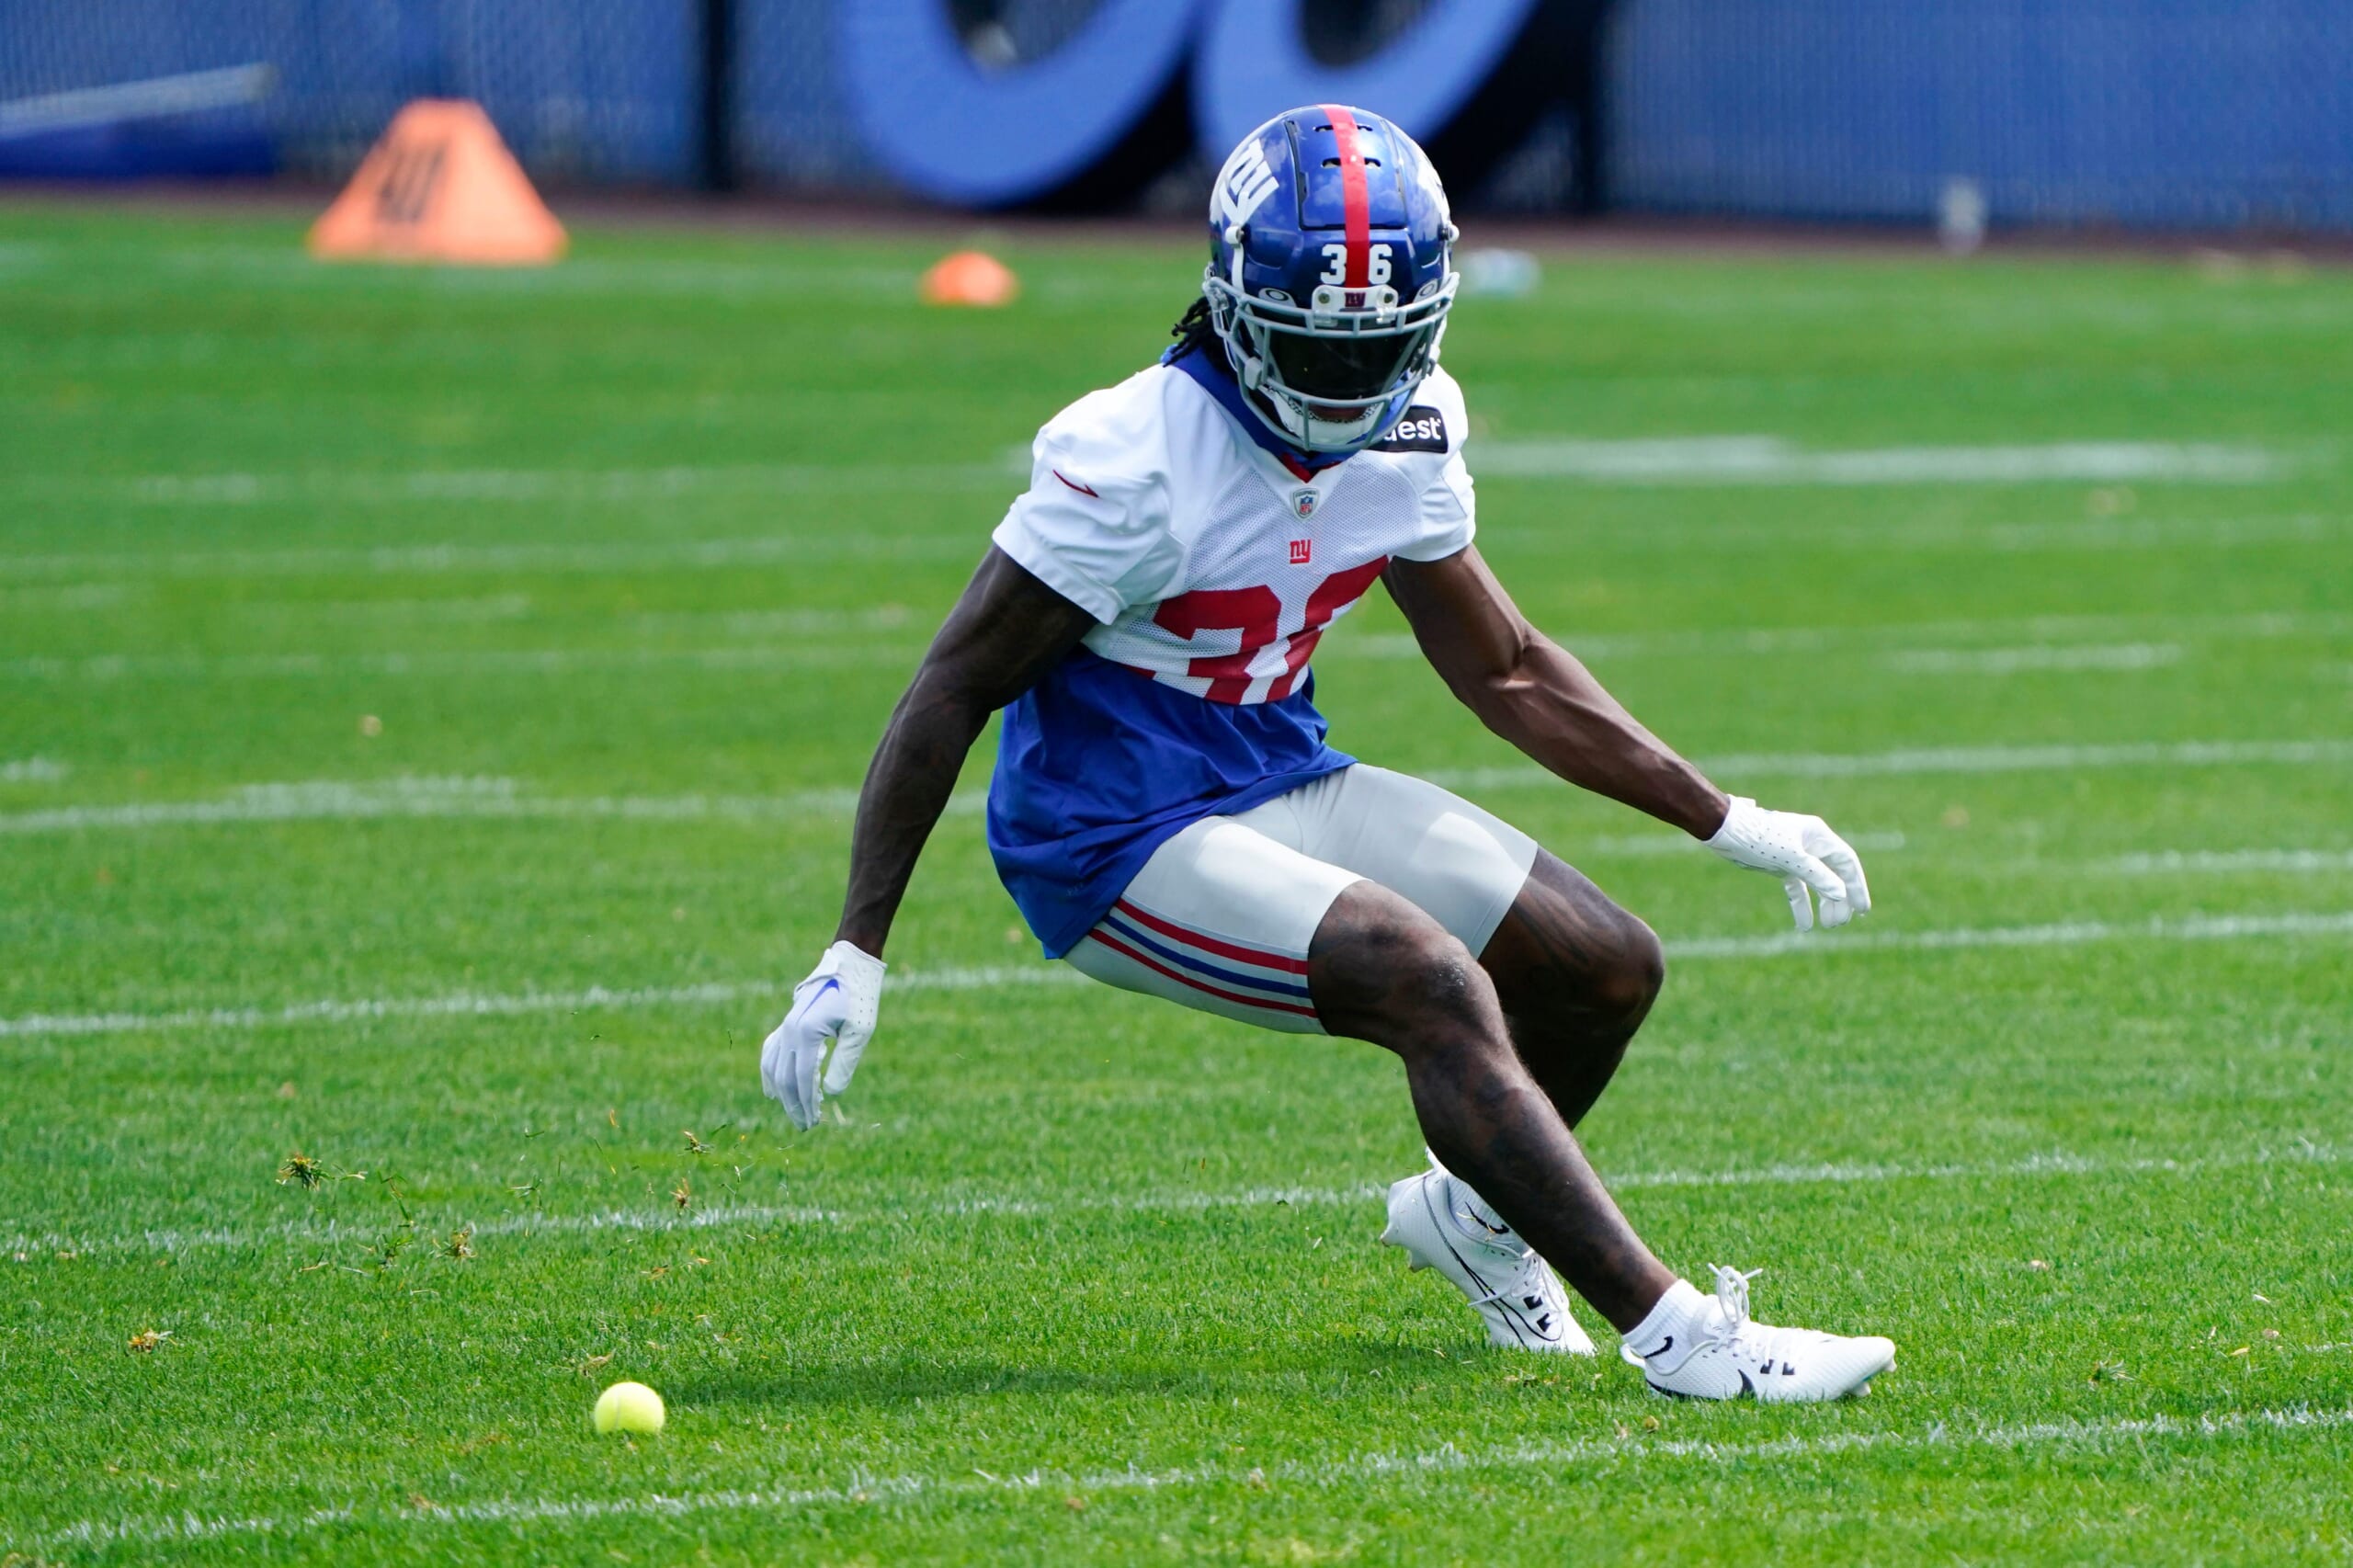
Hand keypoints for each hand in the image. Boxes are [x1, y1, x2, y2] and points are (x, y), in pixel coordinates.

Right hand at [760, 941, 886, 1129]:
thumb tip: (831, 1095)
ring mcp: (785, 1025)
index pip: (803, 1078)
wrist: (849, 963)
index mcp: (806, 1032)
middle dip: (794, 1104)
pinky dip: (770, 1072)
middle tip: (806, 1126)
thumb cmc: (860, 996)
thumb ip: (845, 1063)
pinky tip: (774, 1088)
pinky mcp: (788, 1022)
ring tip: (794, 1112)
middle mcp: (789, 1030)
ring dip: (782, 1093)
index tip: (814, 1123)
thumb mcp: (859, 1031)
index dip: (807, 1104)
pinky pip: (770, 1052)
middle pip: (785, 1077)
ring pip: (773, 1067)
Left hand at [1703, 797, 1873, 930]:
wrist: (1726, 831)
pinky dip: (1801, 905)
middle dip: (1840, 899)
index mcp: (1818, 836)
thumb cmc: (1760, 838)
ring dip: (1824, 903)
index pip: (1847, 863)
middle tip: (1841, 922)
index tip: (1862, 909)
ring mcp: (1796, 855)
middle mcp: (1811, 844)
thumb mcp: (1791, 858)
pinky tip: (1805, 925)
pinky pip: (1797, 888)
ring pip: (1817, 883)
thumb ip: (1817, 876)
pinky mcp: (1781, 866)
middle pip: (1834, 874)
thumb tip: (1841, 894)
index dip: (1856, 886)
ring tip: (1829, 925)